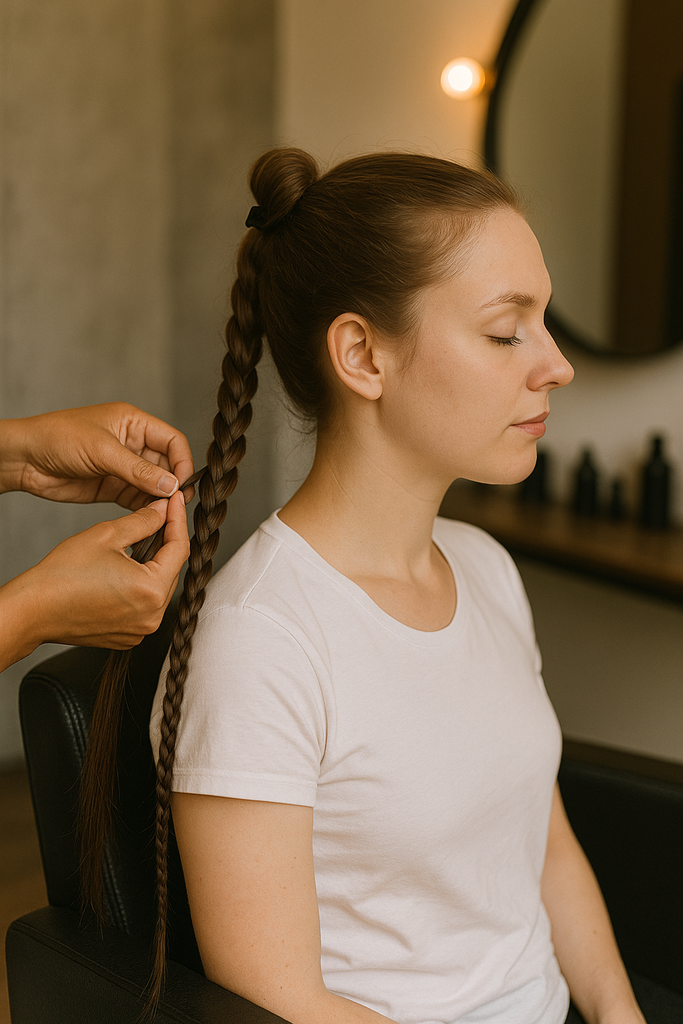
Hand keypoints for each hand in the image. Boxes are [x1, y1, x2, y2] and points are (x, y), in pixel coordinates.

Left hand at [0, 403, 194, 507]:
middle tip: (177, 504)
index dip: (183, 461)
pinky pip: (137, 499)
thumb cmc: (58, 438)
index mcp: (133, 423)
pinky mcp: (112, 487)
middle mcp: (132, 444)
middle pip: (167, 465)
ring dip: (160, 499)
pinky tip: (150, 519)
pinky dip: (145, 509)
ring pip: (154, 485)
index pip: (172, 441)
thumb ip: (138, 470)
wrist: (24, 459)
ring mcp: (123, 467)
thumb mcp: (102, 451)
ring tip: (165, 515)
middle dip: (173, 484)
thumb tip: (171, 485)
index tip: (183, 484)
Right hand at [1, 492, 189, 668]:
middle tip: (160, 516)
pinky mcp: (129, 636)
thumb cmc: (62, 574)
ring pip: (161, 588)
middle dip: (167, 542)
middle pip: (172, 570)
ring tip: (142, 543)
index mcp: (150, 590)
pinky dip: (142, 587)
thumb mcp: (107, 535)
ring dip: (155, 565)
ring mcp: (141, 630)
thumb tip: (163, 509)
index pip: (179, 548)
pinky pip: (146, 606)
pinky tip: (127, 571)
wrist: (34, 609)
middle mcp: (152, 616)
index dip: (178, 520)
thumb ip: (143, 520)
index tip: (176, 501)